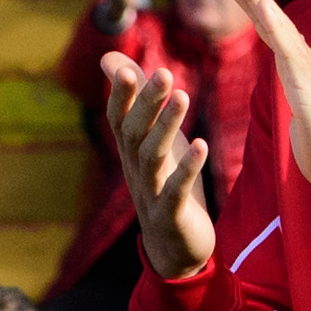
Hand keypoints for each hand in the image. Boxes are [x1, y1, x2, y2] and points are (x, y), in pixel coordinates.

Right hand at [103, 52, 217, 279]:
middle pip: (135, 133)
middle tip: (164, 73)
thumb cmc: (164, 187)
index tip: (128, 69)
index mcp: (130, 154)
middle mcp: (135, 171)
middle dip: (147, 102)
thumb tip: (109, 59)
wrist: (174, 251)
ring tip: (183, 96)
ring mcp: (150, 194)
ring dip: (167, 126)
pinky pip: (175, 190)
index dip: (121, 96)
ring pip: (153, 157)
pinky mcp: (171, 216)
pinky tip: (201, 145)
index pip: (118, 120)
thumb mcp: (151, 142)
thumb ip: (136, 103)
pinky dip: (186, 168)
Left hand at [213, 0, 310, 207]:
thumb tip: (295, 101)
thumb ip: (296, 103)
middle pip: (270, 18)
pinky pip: (288, 50)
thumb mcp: (301, 122)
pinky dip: (274, 24)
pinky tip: (259, 4)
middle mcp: (305, 65)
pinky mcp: (309, 89)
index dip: (249, 3)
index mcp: (299, 72)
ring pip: (277, 25)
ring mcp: (309, 74)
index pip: (270, 30)